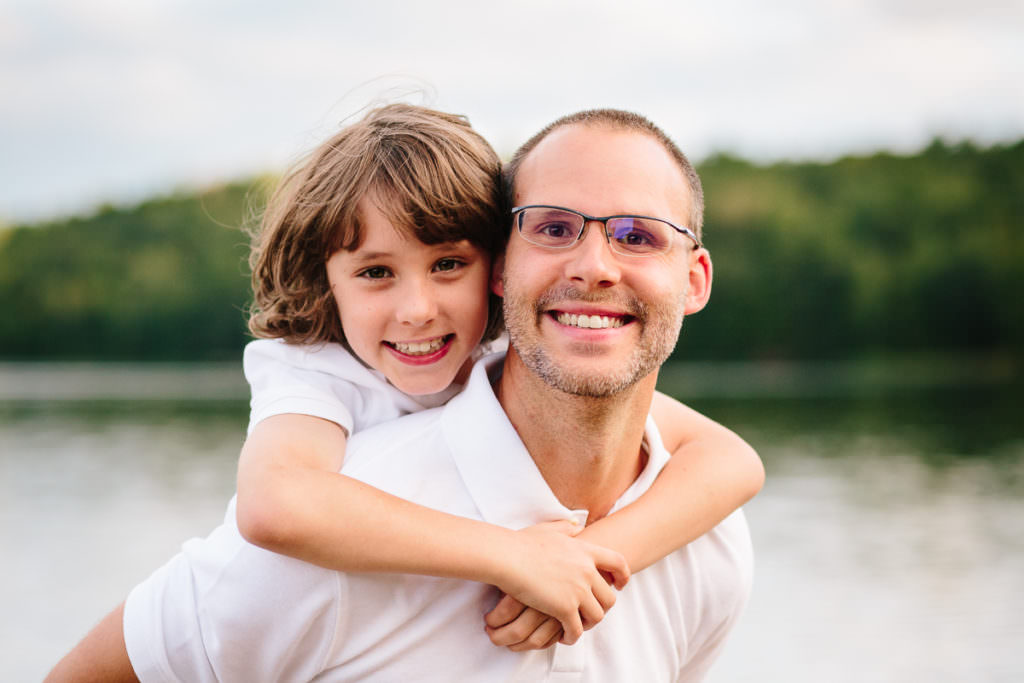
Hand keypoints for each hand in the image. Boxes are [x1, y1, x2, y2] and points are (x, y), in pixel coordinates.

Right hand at [485, 520, 629, 645]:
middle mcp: (587, 570)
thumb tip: (577, 525)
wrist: (507, 557)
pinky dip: (572, 636)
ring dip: (588, 624)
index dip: (623, 576)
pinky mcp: (565, 608)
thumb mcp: (550, 530)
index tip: (620, 585)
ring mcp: (578, 590)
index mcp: (585, 551)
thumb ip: (567, 527)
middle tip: (590, 613)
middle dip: (602, 607)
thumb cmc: (522, 543)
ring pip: (597, 616)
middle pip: (609, 596)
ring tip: (577, 627)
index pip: (618, 563)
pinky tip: (564, 637)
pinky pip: (577, 629)